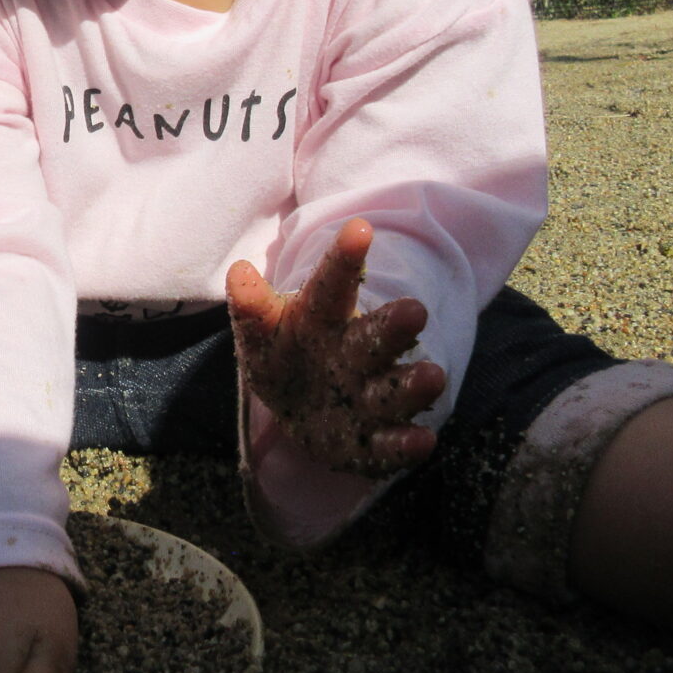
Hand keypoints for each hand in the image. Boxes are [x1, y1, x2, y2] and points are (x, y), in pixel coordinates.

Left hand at [226, 217, 445, 478]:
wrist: (303, 413)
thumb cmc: (285, 359)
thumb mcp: (262, 337)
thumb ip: (252, 310)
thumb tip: (239, 272)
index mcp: (326, 318)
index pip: (333, 284)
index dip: (345, 257)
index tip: (360, 228)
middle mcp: (358, 352)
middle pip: (378, 335)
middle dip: (394, 325)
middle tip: (414, 312)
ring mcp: (371, 395)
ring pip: (395, 387)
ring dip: (412, 383)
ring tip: (432, 376)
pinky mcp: (375, 440)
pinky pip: (391, 443)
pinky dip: (406, 443)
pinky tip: (424, 441)